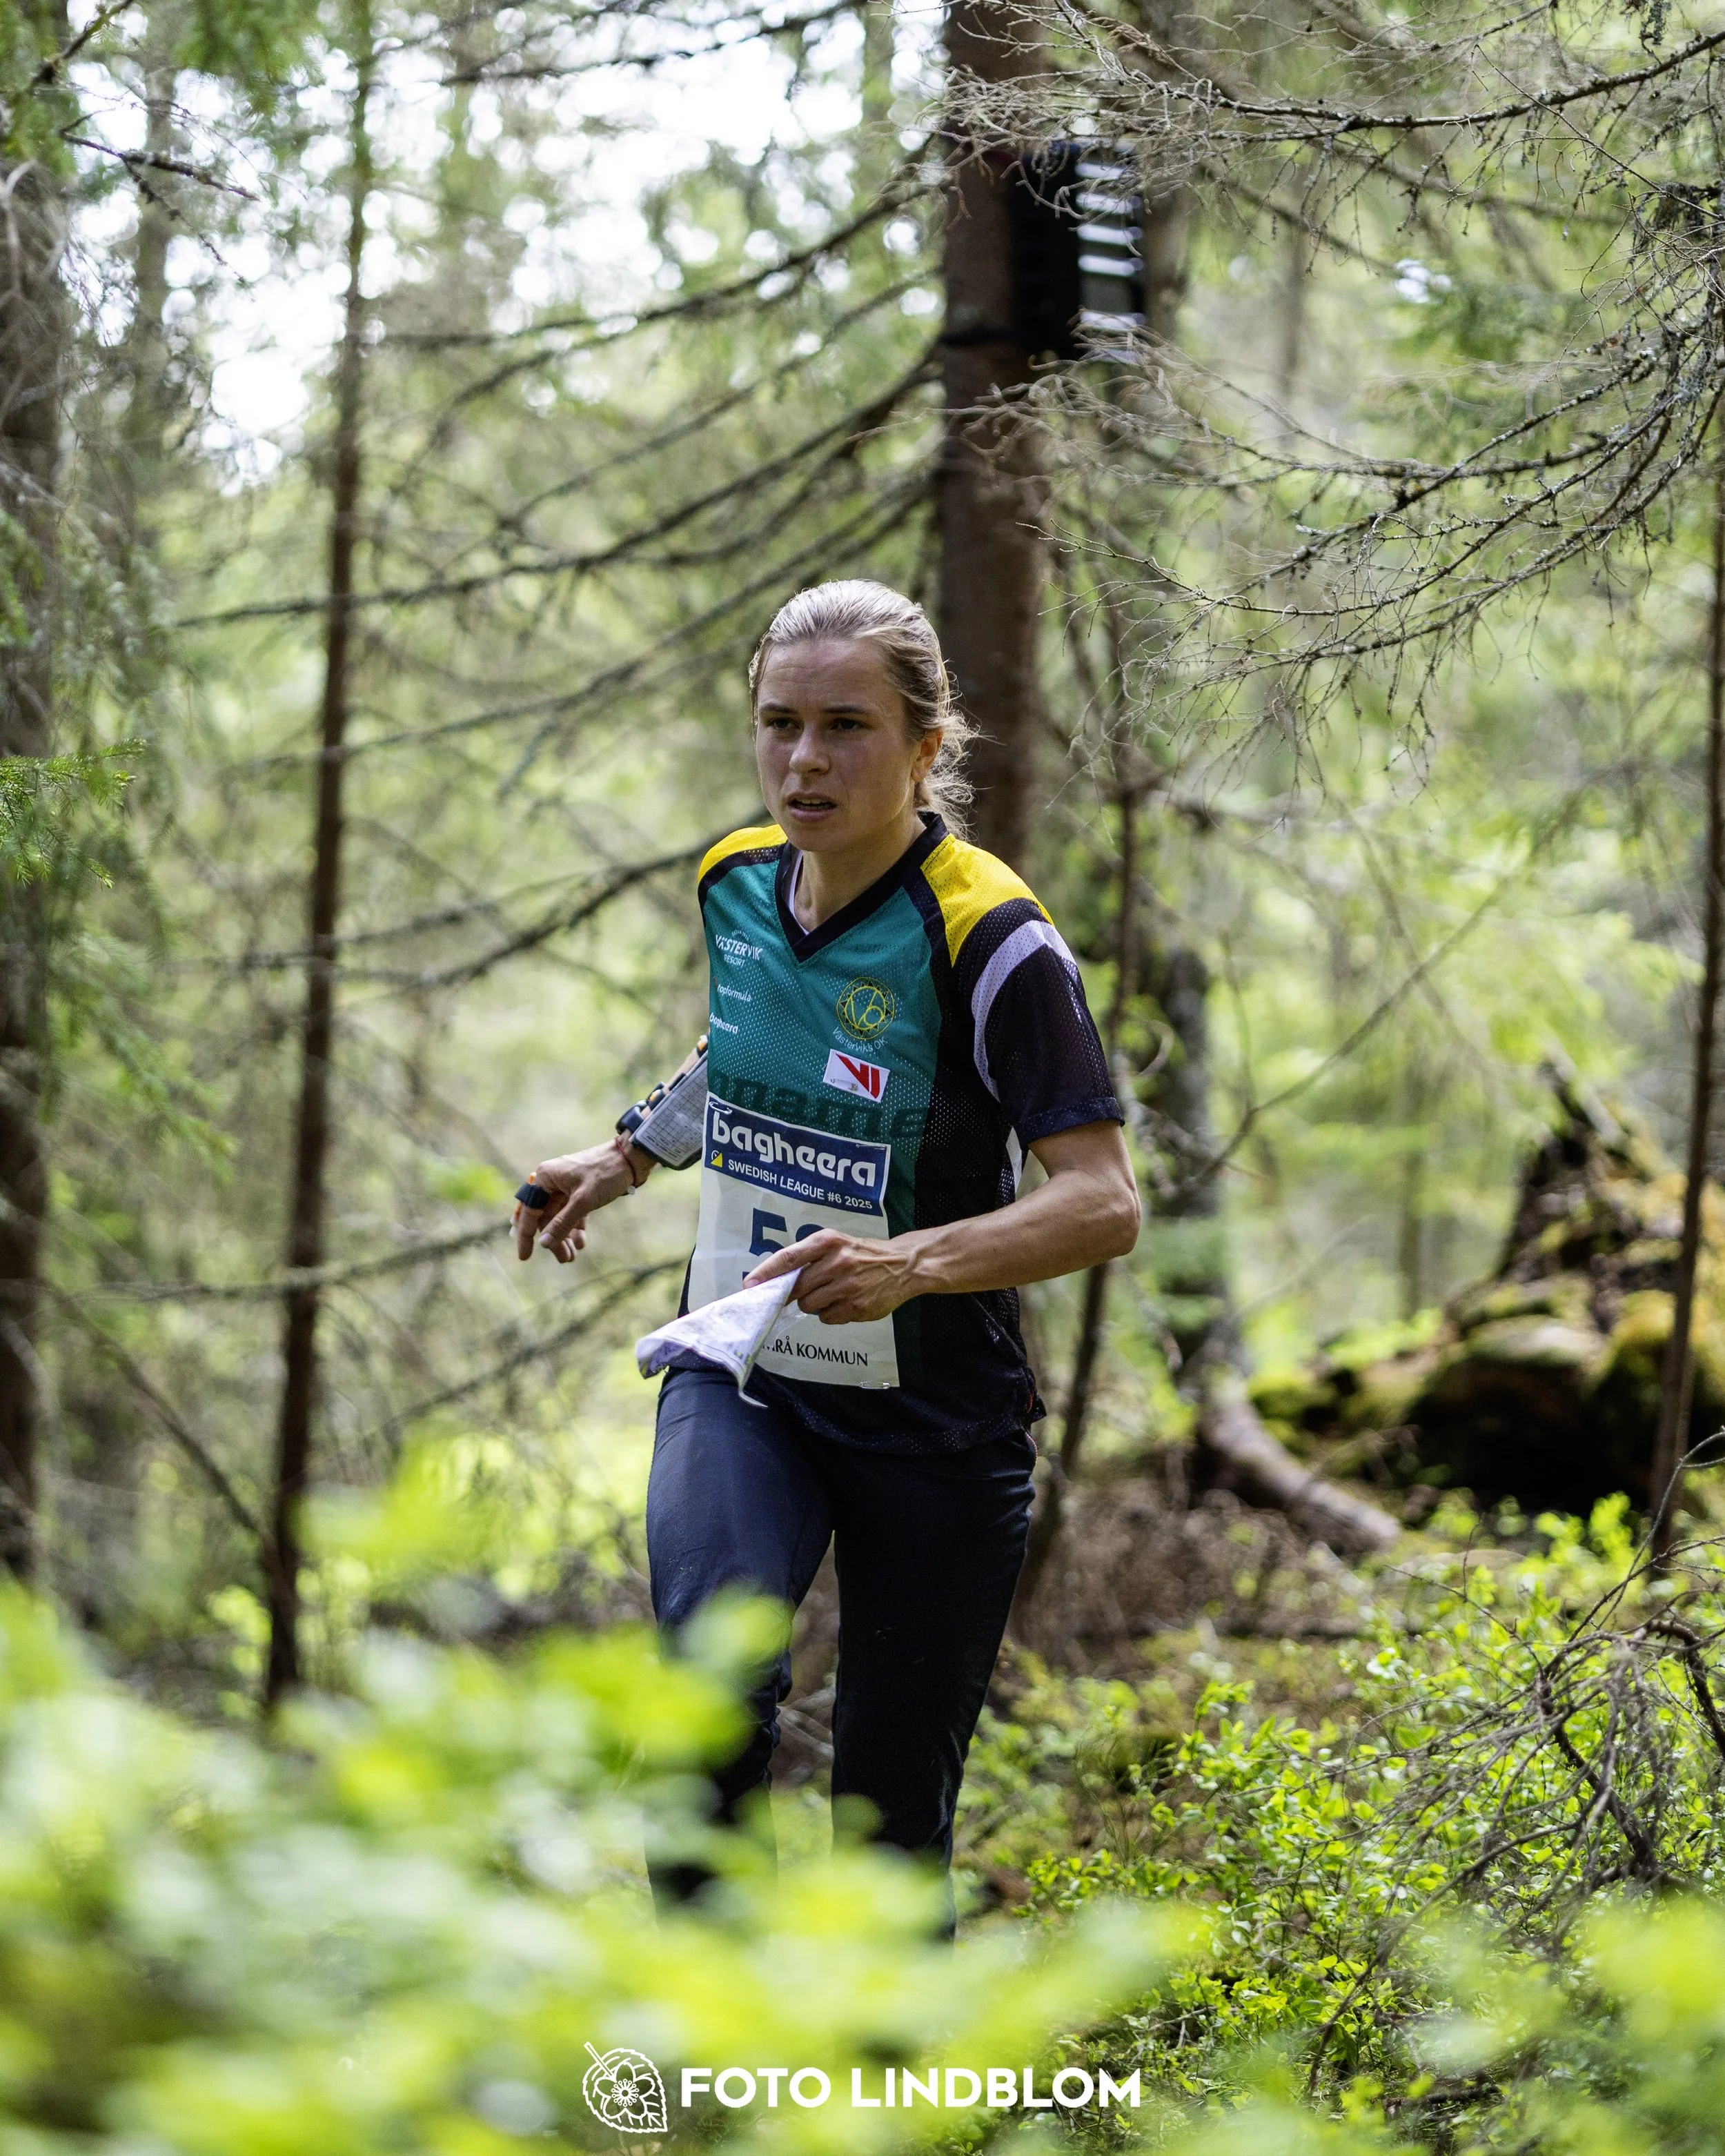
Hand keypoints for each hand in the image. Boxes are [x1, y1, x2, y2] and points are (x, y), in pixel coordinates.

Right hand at [514, 1139, 646, 1262]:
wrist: (631, 1158)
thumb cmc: (606, 1173)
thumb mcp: (583, 1201)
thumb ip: (562, 1223)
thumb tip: (544, 1244)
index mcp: (545, 1178)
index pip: (530, 1211)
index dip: (526, 1236)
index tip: (525, 1257)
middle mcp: (552, 1181)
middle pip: (546, 1217)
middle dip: (554, 1239)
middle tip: (564, 1259)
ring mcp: (566, 1186)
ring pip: (559, 1217)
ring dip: (565, 1237)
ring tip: (572, 1256)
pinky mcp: (579, 1190)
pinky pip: (572, 1213)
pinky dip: (575, 1227)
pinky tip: (581, 1242)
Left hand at [744, 1229, 921, 1324]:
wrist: (904, 1265)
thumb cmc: (863, 1253)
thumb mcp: (837, 1243)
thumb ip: (809, 1257)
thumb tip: (775, 1280)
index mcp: (828, 1241)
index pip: (788, 1258)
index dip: (766, 1273)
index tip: (749, 1286)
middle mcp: (837, 1261)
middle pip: (796, 1288)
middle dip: (795, 1293)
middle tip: (806, 1289)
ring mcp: (847, 1286)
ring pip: (809, 1305)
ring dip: (815, 1303)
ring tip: (833, 1292)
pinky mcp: (856, 1306)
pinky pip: (827, 1318)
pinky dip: (831, 1313)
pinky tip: (846, 1302)